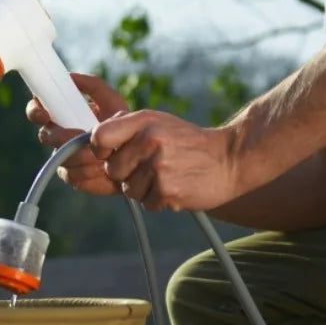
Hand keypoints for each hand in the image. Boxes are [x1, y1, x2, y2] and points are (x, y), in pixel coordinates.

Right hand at [25, 73, 127, 195]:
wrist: (136, 154)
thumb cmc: (123, 124)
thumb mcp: (112, 101)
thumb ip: (93, 86)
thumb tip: (70, 76)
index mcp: (64, 116)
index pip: (38, 111)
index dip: (36, 111)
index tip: (45, 114)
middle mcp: (59, 137)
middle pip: (46, 136)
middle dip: (64, 137)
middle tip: (83, 136)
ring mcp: (64, 158)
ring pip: (61, 158)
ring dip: (84, 156)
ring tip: (106, 155)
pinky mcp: (73, 177)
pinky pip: (72, 176)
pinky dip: (91, 174)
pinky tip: (105, 170)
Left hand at [91, 110, 238, 211]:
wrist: (230, 159)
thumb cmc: (188, 142)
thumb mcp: (158, 122)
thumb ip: (127, 127)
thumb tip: (95, 139)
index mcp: (143, 121)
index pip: (99, 137)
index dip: (100, 150)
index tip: (111, 154)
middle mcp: (149, 141)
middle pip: (112, 169)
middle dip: (126, 173)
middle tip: (150, 167)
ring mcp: (158, 167)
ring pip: (128, 189)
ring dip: (144, 188)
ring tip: (166, 175)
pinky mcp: (168, 191)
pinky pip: (146, 203)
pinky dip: (158, 200)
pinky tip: (175, 186)